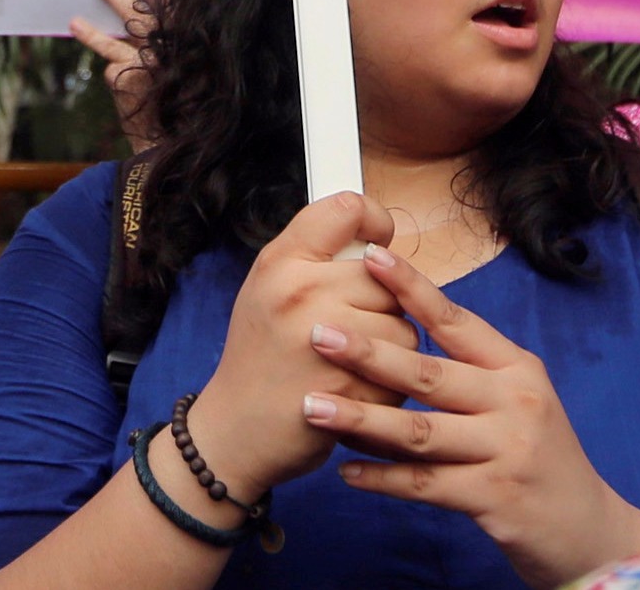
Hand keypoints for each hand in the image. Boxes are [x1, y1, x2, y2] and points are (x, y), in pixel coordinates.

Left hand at [69, 0, 160, 151]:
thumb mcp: (174, 65)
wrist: (169, 138)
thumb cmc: (174, 99)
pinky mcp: (128, 80)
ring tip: (74, 21)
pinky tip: (117, 81)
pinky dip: (110, 70)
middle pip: (140, 15)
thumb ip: (160, 43)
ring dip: (93, 29)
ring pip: (115, 39)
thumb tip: (131, 15)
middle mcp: (167, 49)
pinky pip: (111, 67)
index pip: (166, 6)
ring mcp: (147, 64)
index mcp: (181, 41)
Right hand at [184, 192, 414, 502]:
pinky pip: (403, 370)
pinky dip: (390, 383)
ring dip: (392, 345)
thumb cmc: (260, 356)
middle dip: (381, 300)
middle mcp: (301, 292)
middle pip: (384, 274)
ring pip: (403, 323)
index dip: (374, 223)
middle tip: (352, 323)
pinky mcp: (351, 387)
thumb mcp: (267, 288)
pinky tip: (357, 387)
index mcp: (281, 262)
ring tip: (353, 359)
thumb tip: (376, 238)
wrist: (236, 430)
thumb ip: (314, 256)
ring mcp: (327, 342)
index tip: (376, 242)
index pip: (347, 210)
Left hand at [304, 243, 639, 586]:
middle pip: (430, 374)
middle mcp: (514, 403)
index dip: (413, 289)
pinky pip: (424, 485)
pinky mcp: (494, 498)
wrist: (587, 529)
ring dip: (361, 420)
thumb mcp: (518, 400)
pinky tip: (346, 471)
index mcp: (517, 369)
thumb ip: (471, 369)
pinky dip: (381, 479)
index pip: (457, 321)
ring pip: (419, 432)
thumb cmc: (538, 456)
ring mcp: (506, 451)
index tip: (372, 258)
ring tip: (313, 406)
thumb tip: (401, 330)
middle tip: (318, 333)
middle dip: (370, 353)